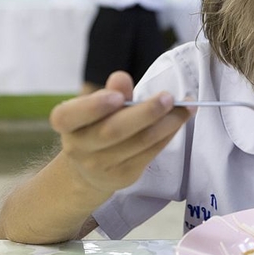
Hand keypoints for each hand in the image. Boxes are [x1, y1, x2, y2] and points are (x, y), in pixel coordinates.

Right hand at [50, 71, 192, 194]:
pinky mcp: (124, 176)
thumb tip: (121, 78)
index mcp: (66, 124)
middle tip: (168, 97)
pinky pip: (151, 152)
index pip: (69, 116)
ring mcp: (101, 166)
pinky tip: (180, 119)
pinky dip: (168, 133)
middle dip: (145, 112)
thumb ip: (110, 92)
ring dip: (168, 122)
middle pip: (114, 130)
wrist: (89, 170)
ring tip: (186, 106)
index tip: (117, 97)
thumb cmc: (95, 126)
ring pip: (140, 142)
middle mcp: (79, 147)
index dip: (93, 107)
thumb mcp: (96, 106)